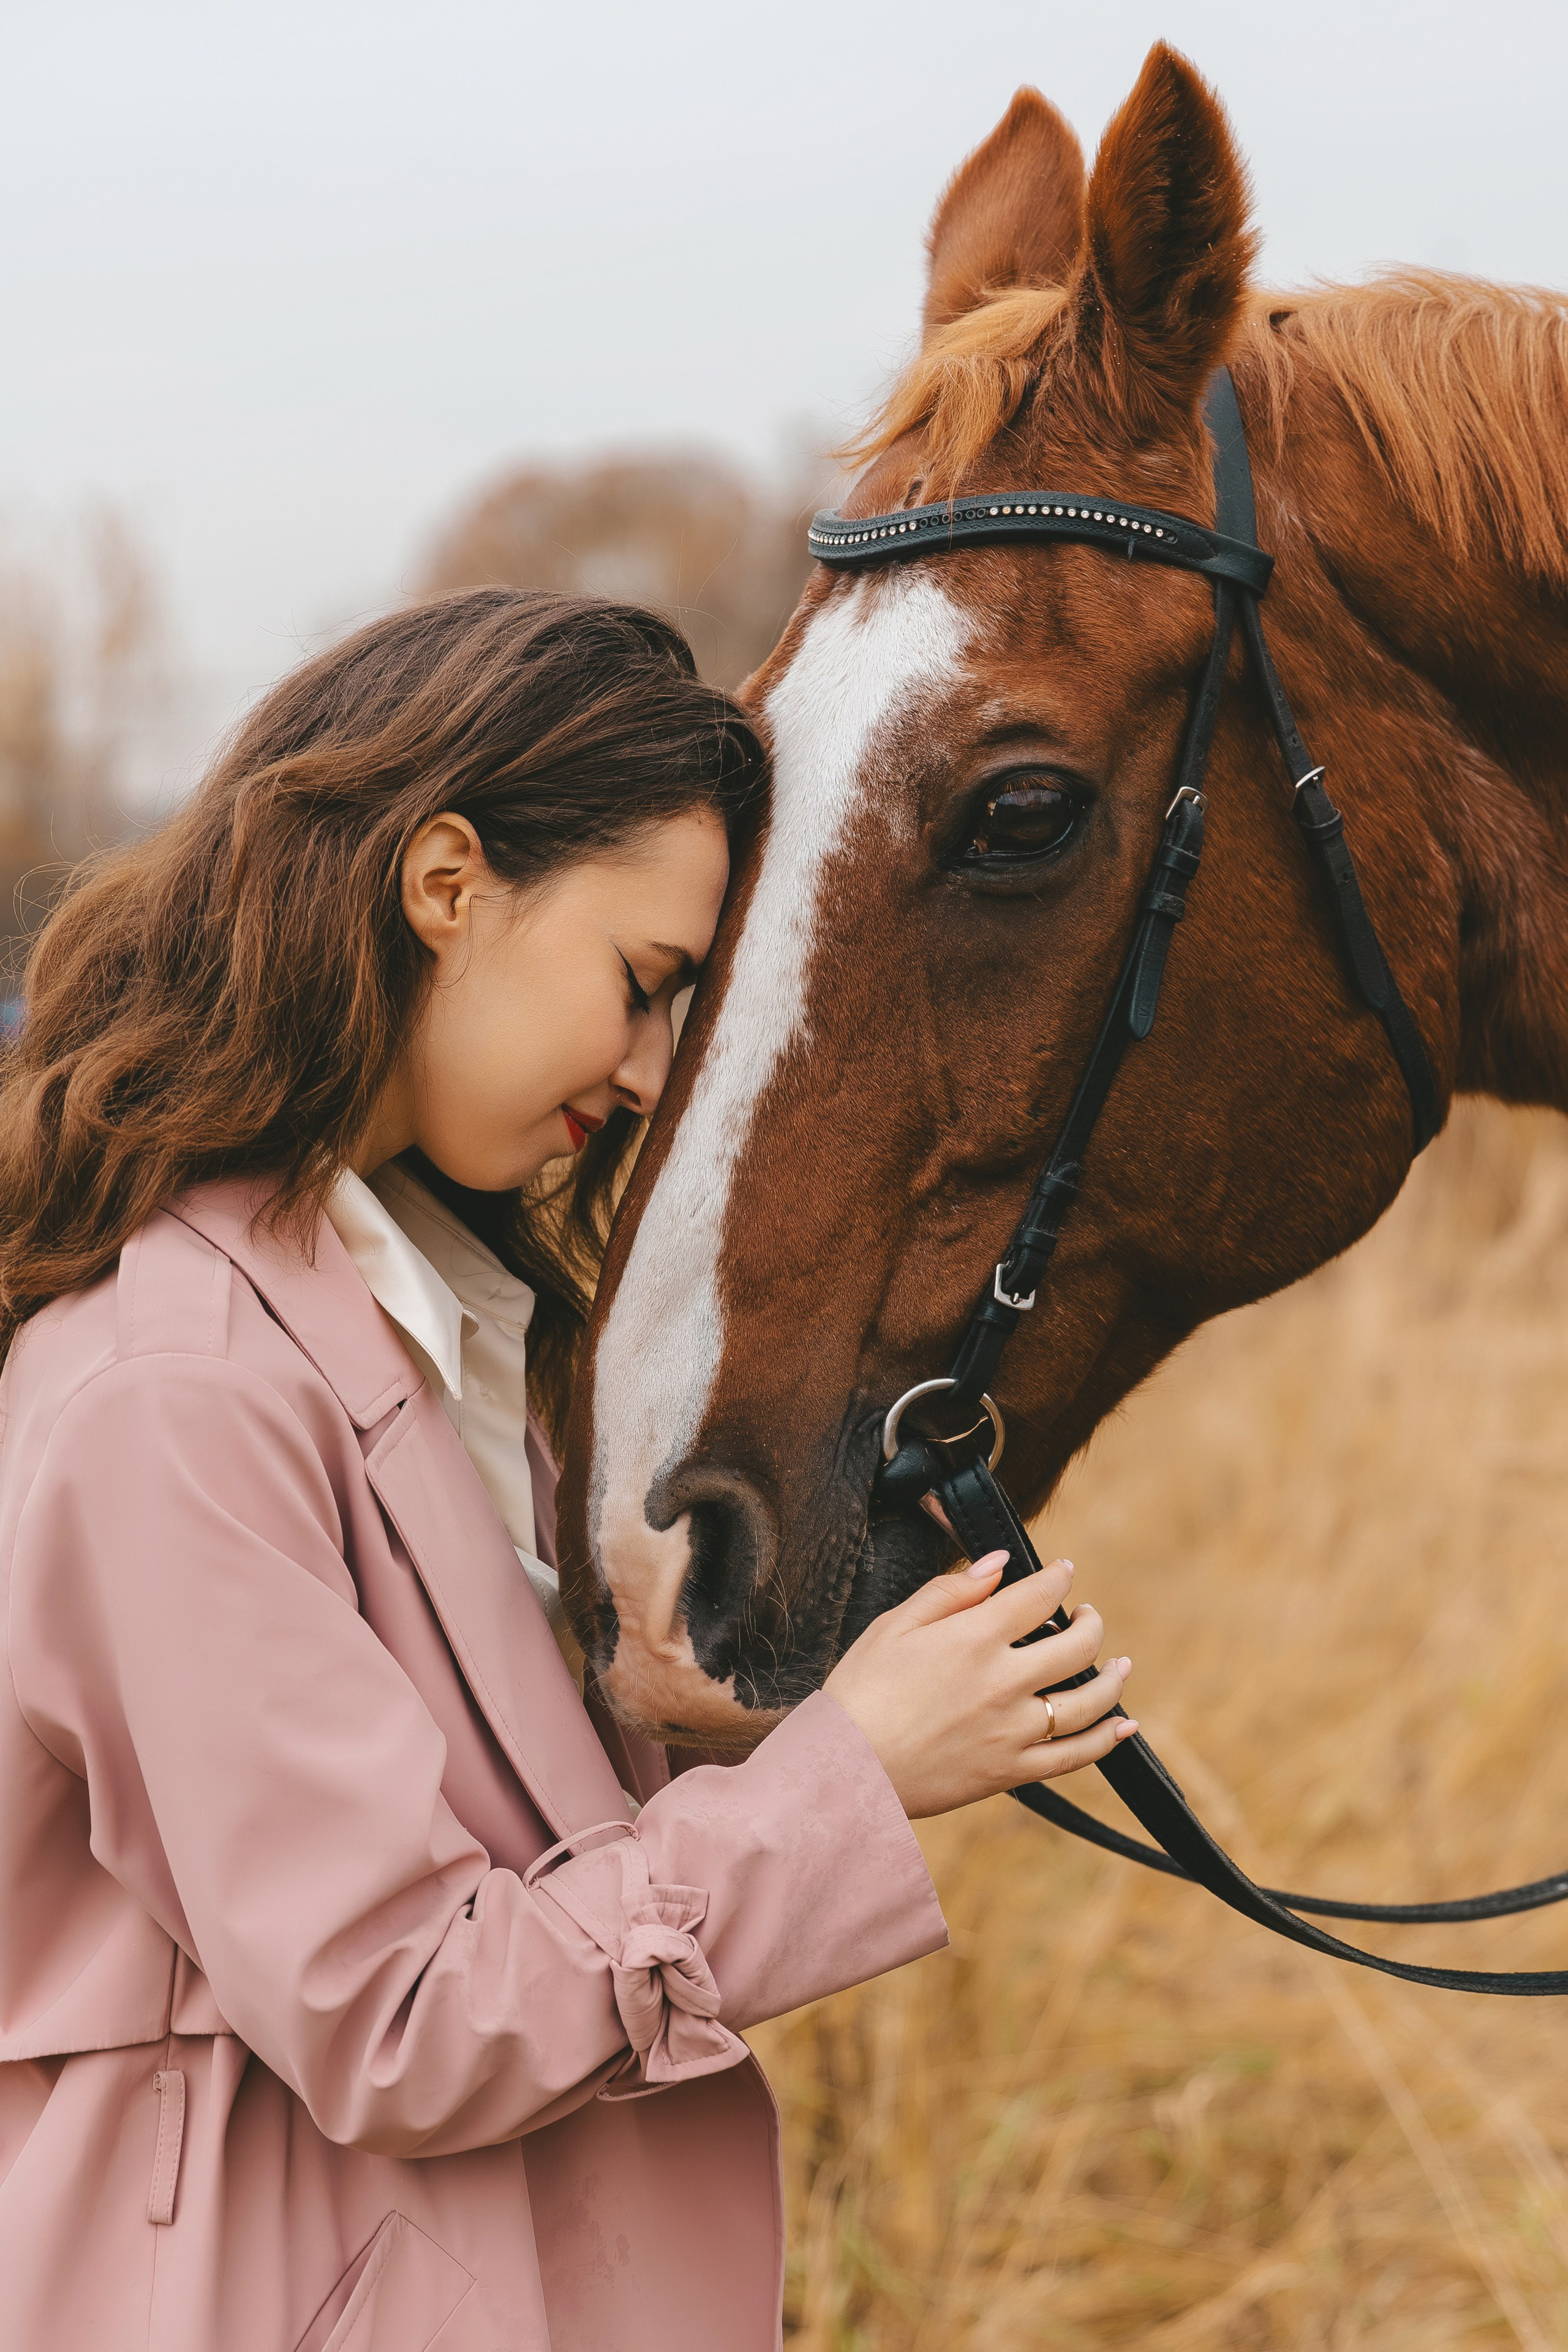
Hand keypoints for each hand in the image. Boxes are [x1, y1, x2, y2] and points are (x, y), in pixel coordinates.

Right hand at [822, 1552, 1134, 1819]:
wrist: (844, 1770)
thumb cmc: (860, 1693)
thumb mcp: (893, 1626)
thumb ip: (950, 1592)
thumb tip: (997, 1564)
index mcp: (974, 1638)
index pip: (1038, 1596)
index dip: (1059, 1578)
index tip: (1065, 1571)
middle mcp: (1003, 1682)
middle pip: (1077, 1645)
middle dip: (1090, 1622)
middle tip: (1086, 1615)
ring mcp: (1013, 1731)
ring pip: (1087, 1702)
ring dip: (1113, 1679)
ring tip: (1120, 1665)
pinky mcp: (1012, 1772)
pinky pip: (1075, 1756)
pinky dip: (1106, 1740)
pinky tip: (1124, 1726)